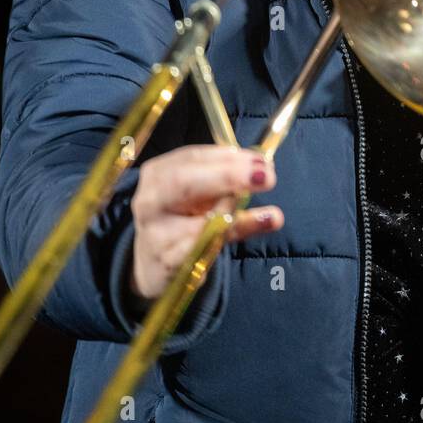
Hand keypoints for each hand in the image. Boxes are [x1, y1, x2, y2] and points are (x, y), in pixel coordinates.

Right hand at [129, 146, 281, 300]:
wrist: (151, 263)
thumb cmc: (181, 218)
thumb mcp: (199, 196)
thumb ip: (225, 181)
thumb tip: (262, 170)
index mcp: (158, 174)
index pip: (192, 158)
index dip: (228, 158)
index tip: (261, 161)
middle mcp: (151, 201)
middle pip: (183, 182)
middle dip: (227, 176)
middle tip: (266, 178)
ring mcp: (156, 235)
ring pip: (196, 221)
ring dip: (237, 215)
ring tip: (272, 215)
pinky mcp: (168, 264)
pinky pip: (203, 250)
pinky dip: (232, 239)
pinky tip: (256, 230)